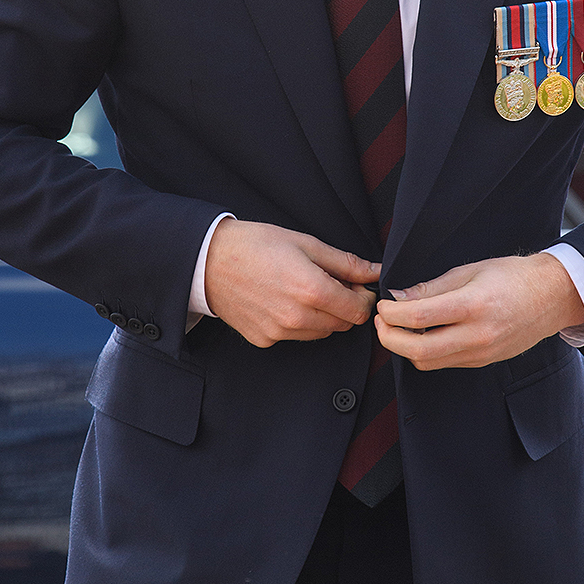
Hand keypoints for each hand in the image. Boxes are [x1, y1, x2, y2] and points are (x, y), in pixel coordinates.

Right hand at [205, 219, 379, 347]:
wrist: (209, 260)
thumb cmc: (256, 245)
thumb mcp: (305, 244)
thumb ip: (345, 263)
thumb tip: (374, 271)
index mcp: (312, 290)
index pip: (358, 311)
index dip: (363, 297)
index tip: (356, 285)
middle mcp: (297, 317)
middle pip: (342, 324)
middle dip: (344, 305)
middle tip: (329, 282)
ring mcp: (280, 332)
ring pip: (321, 332)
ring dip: (323, 315)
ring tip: (303, 289)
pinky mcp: (265, 339)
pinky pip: (295, 336)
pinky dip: (298, 322)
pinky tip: (283, 300)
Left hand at [375, 253, 583, 369]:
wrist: (551, 297)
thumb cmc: (512, 276)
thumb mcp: (470, 270)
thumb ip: (432, 287)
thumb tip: (398, 297)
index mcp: (473, 305)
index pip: (419, 317)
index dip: (391, 313)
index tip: (382, 305)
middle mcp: (478, 335)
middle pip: (418, 350)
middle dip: (389, 338)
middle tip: (380, 321)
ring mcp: (481, 353)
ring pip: (428, 362)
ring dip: (405, 348)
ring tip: (398, 326)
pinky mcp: (483, 361)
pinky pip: (444, 362)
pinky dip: (426, 352)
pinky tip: (422, 333)